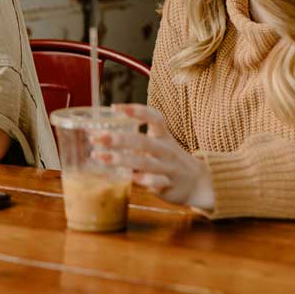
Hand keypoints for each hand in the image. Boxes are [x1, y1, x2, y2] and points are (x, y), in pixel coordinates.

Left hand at [91, 104, 213, 210]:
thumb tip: (99, 135)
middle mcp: (167, 150)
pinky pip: (157, 181)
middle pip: (143, 141)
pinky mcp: (169, 186)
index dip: (136, 110)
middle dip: (118, 139)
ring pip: (145, 162)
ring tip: (100, 157)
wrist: (198, 184)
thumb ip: (134, 141)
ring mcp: (169, 168)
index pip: (154, 117)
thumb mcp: (157, 145)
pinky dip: (145, 180)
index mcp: (164, 136)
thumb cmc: (168, 160)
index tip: (115, 107)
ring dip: (121, 160)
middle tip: (96, 138)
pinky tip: (130, 178)